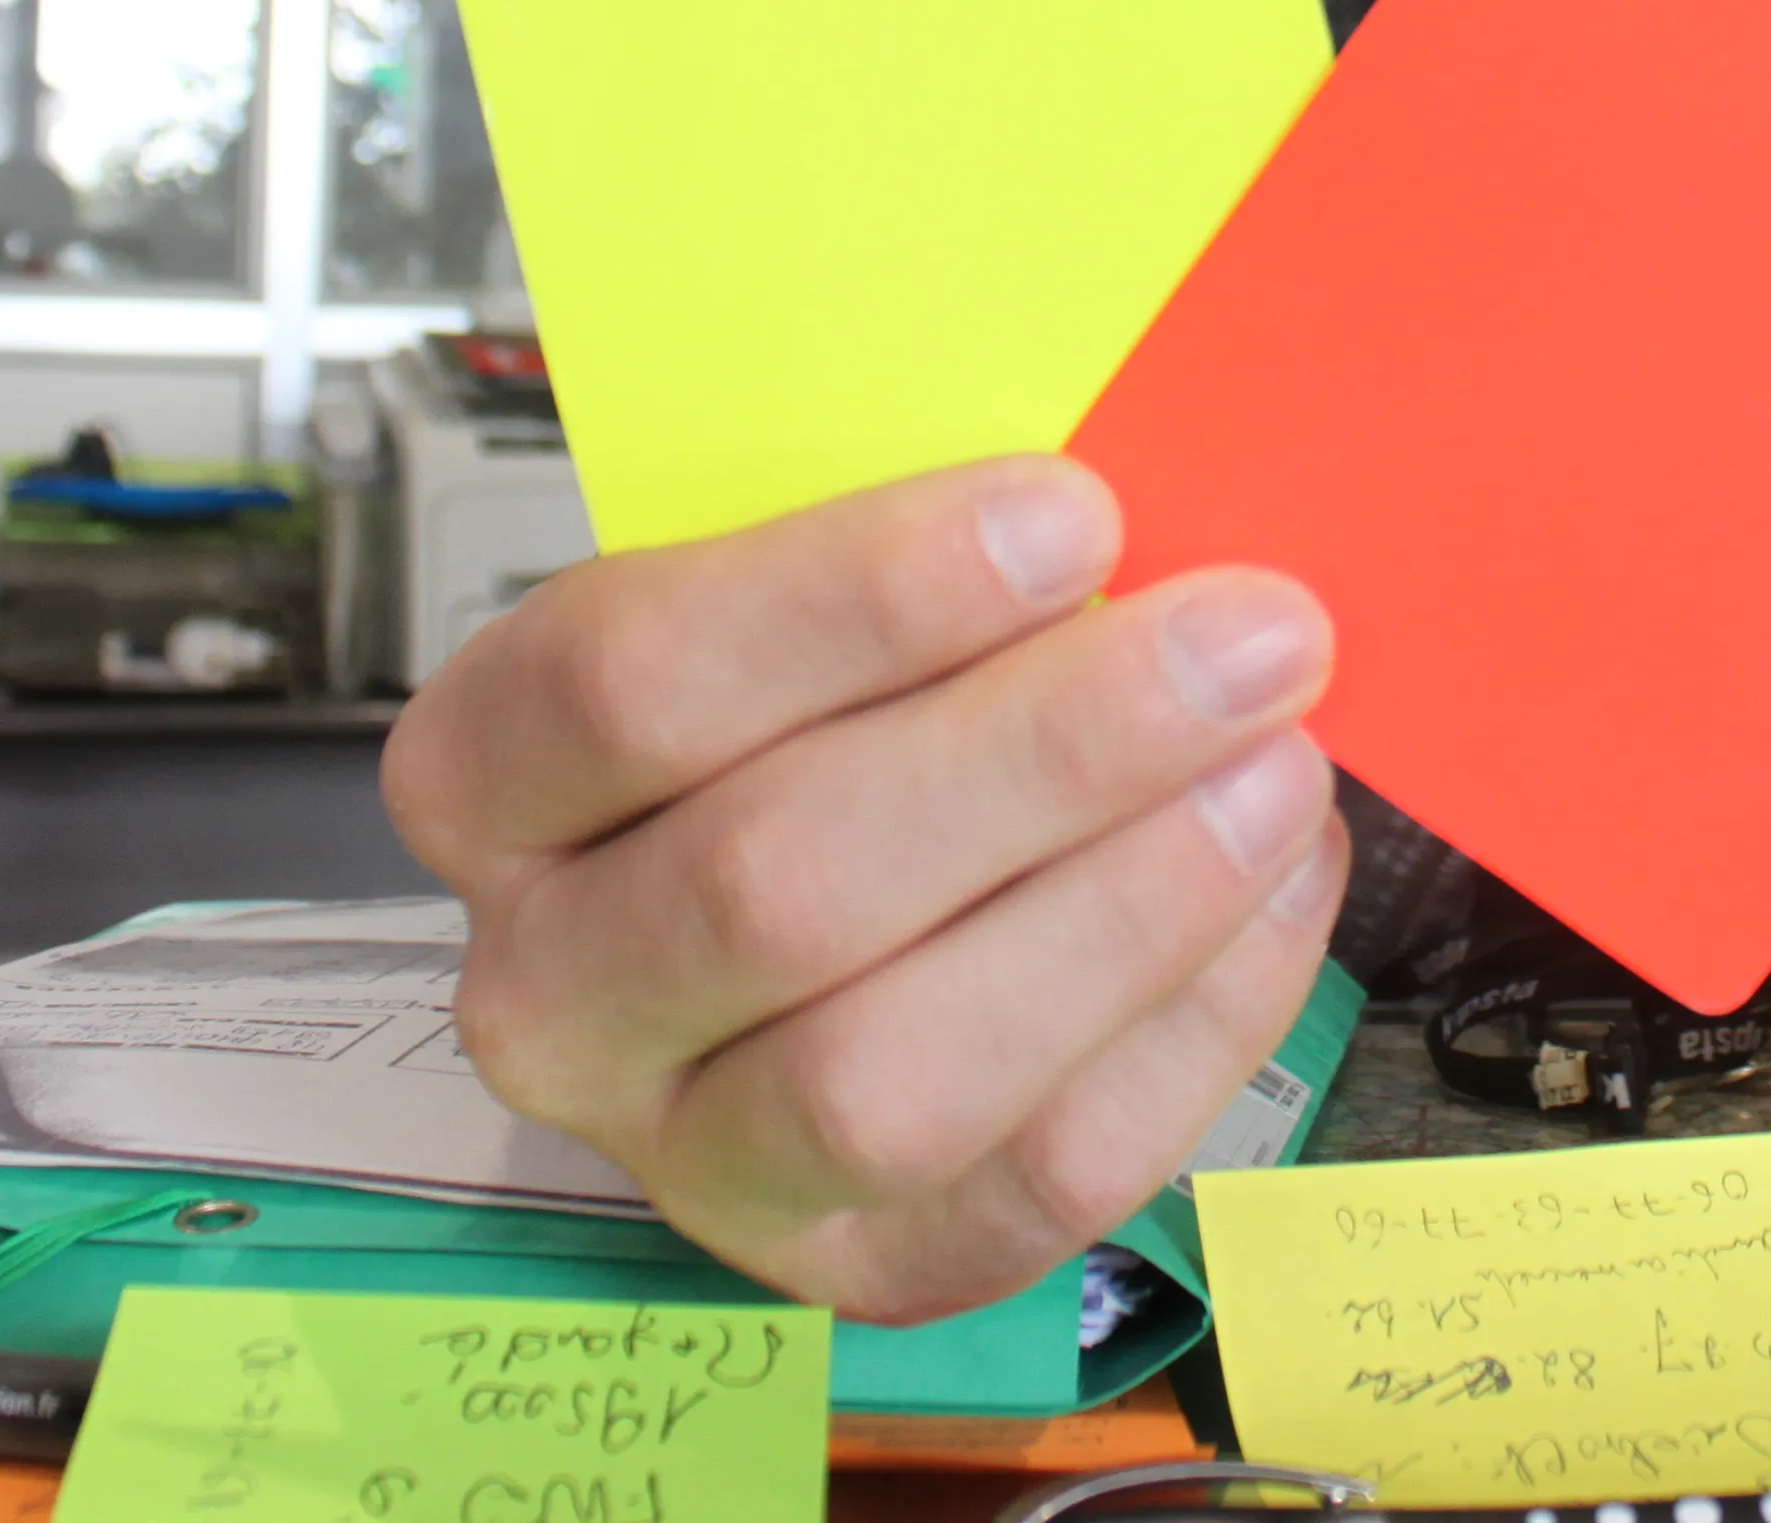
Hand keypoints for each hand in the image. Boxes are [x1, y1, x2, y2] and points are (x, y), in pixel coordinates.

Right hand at [383, 454, 1348, 1323]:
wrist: (822, 900)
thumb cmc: (818, 709)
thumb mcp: (809, 593)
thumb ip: (917, 556)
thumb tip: (1120, 505)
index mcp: (494, 774)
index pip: (629, 679)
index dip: (860, 597)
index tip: (1072, 516)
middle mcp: (553, 990)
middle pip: (774, 883)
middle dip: (1048, 752)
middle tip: (1244, 639)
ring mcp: (692, 1158)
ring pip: (892, 1075)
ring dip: (1126, 906)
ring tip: (1275, 768)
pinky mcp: (860, 1265)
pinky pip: (1038, 1176)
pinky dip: (1190, 1023)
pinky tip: (1273, 881)